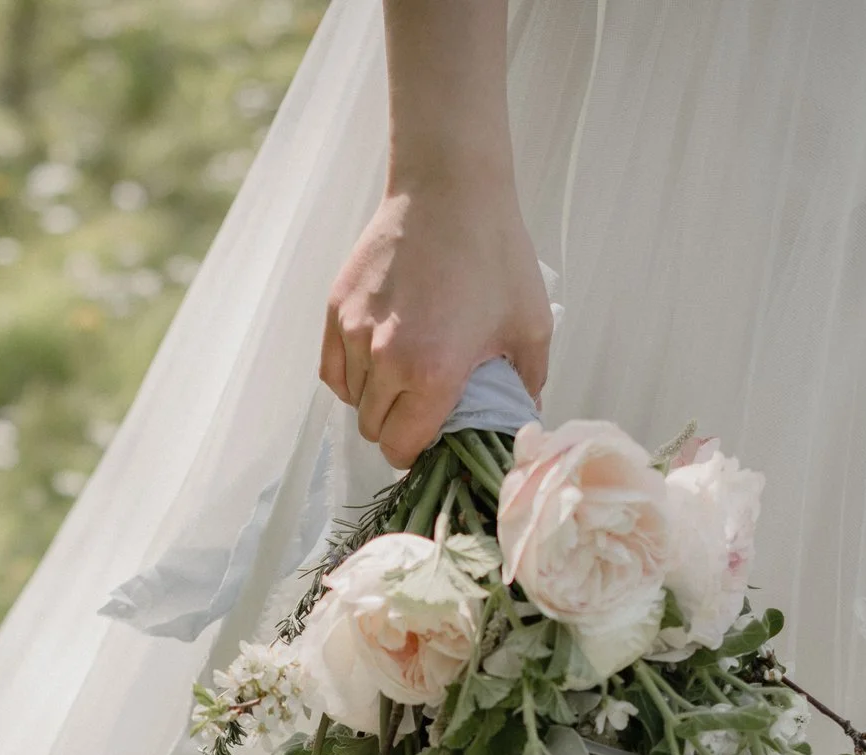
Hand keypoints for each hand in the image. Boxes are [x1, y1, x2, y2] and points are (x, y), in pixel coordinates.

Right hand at [321, 179, 551, 468]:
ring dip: (377, 400)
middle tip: (425, 408)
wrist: (450, 189)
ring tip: (406, 376)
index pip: (401, 447)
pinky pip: (333, 369)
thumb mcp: (531, 327)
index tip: (433, 441)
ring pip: (353, 399)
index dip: (416, 453)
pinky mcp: (336, 308)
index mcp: (432, 373)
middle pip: (373, 428)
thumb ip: (525, 387)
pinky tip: (378, 363)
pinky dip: (352, 377)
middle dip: (398, 428)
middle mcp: (385, 359)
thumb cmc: (495, 254)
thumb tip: (520, 422)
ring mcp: (354, 332)